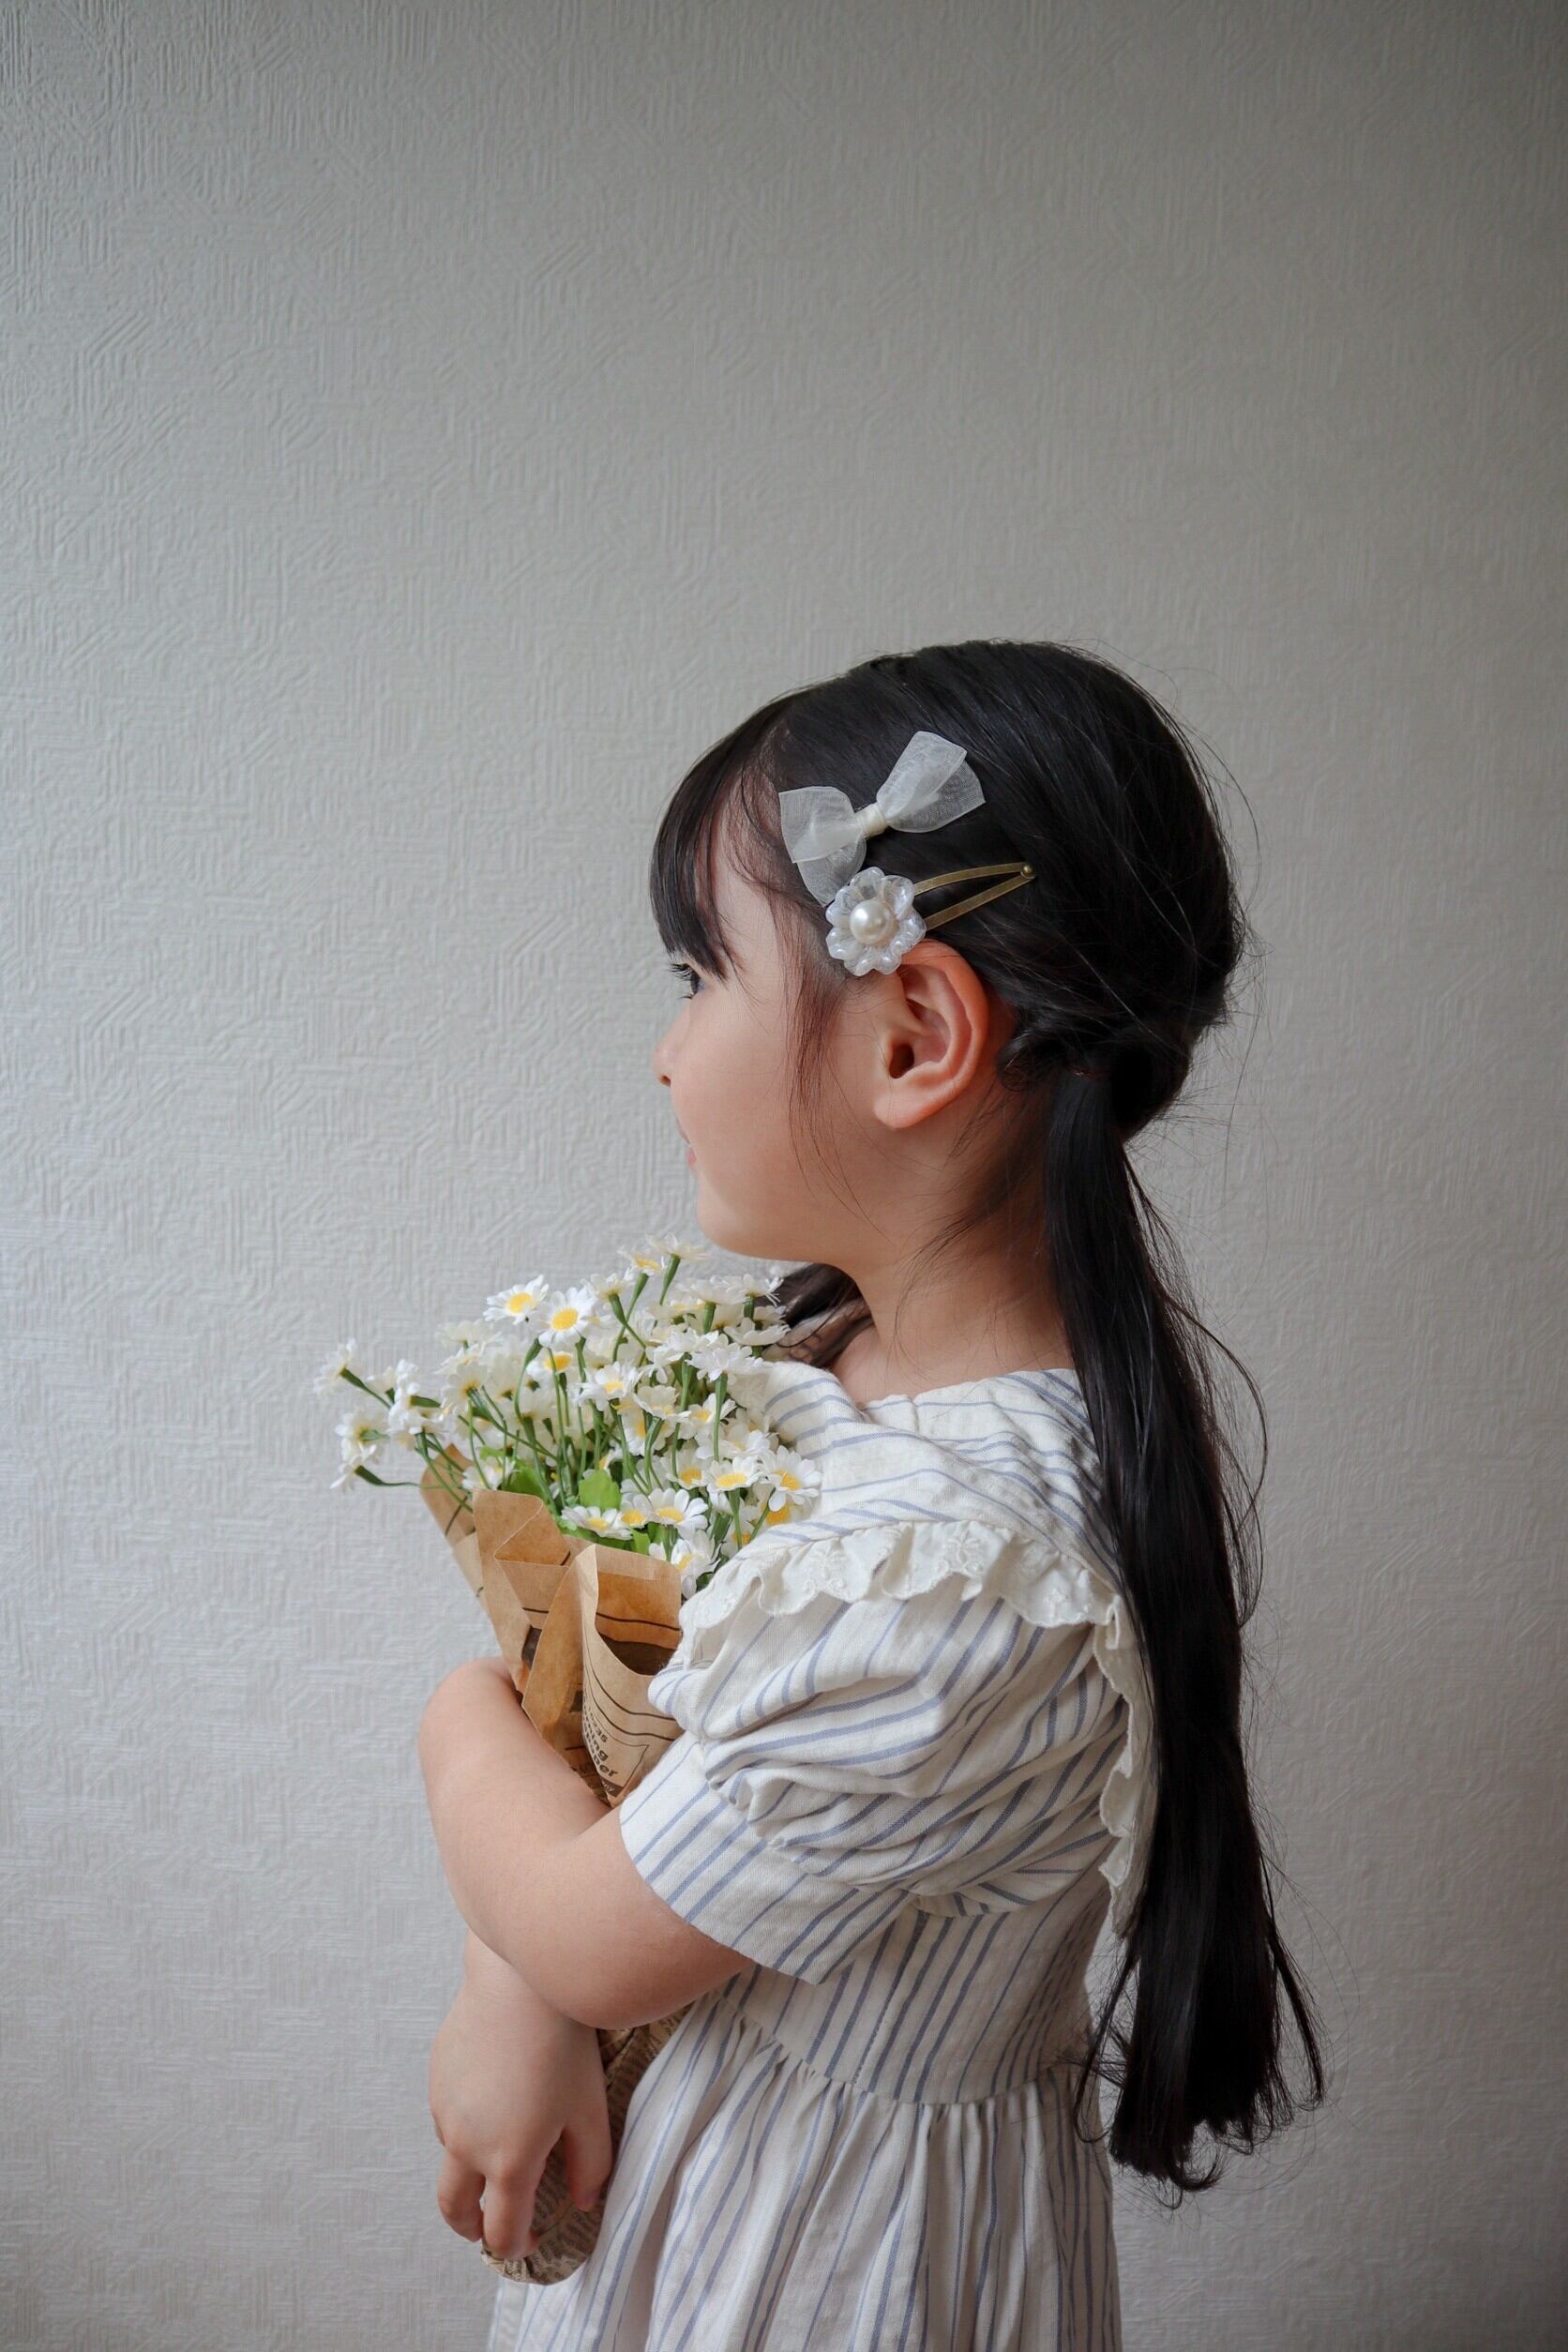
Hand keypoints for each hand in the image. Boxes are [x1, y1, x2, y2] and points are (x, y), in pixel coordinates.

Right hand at [430, 1933, 612, 2261]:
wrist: (519, 1980)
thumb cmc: (563, 2044)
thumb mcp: (591, 2110)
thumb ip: (591, 2166)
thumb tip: (584, 2202)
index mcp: (508, 2162)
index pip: (502, 2232)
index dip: (517, 2246)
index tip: (531, 2240)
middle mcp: (466, 2145)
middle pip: (454, 2211)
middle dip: (471, 2227)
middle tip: (492, 2223)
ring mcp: (444, 2111)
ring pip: (451, 2158)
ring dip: (471, 2168)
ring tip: (504, 2140)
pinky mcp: (435, 2078)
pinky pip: (446, 2116)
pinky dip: (465, 2124)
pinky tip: (494, 2093)